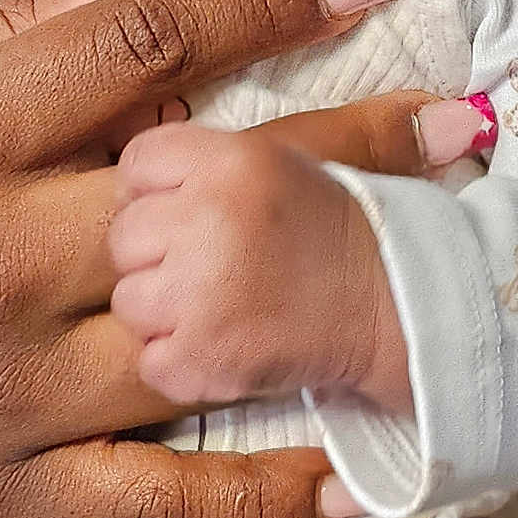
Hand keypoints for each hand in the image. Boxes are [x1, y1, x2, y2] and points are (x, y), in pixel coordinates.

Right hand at [0, 0, 412, 517]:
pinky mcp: (6, 489)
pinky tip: (363, 466)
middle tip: (465, 123)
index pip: (149, 47)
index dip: (271, 1)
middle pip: (209, 193)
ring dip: (337, 290)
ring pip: (210, 337)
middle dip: (352, 143)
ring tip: (445, 258)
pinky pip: (161, 503)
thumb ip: (34, 4)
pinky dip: (268, 493)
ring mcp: (8, 393)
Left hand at [109, 124, 413, 413]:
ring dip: (166, 312)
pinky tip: (226, 341)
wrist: (393, 301)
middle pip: (125, 237)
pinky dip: (181, 362)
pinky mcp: (203, 357)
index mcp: (229, 160)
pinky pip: (150, 361)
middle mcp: (209, 218)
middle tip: (212, 261)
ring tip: (222, 303)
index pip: (137, 163)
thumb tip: (135, 154)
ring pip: (130, 302)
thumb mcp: (286, 157)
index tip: (182, 208)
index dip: (152, 190)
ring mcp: (201, 293)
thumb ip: (208, 156)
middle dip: (159, 253)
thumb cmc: (330, 226)